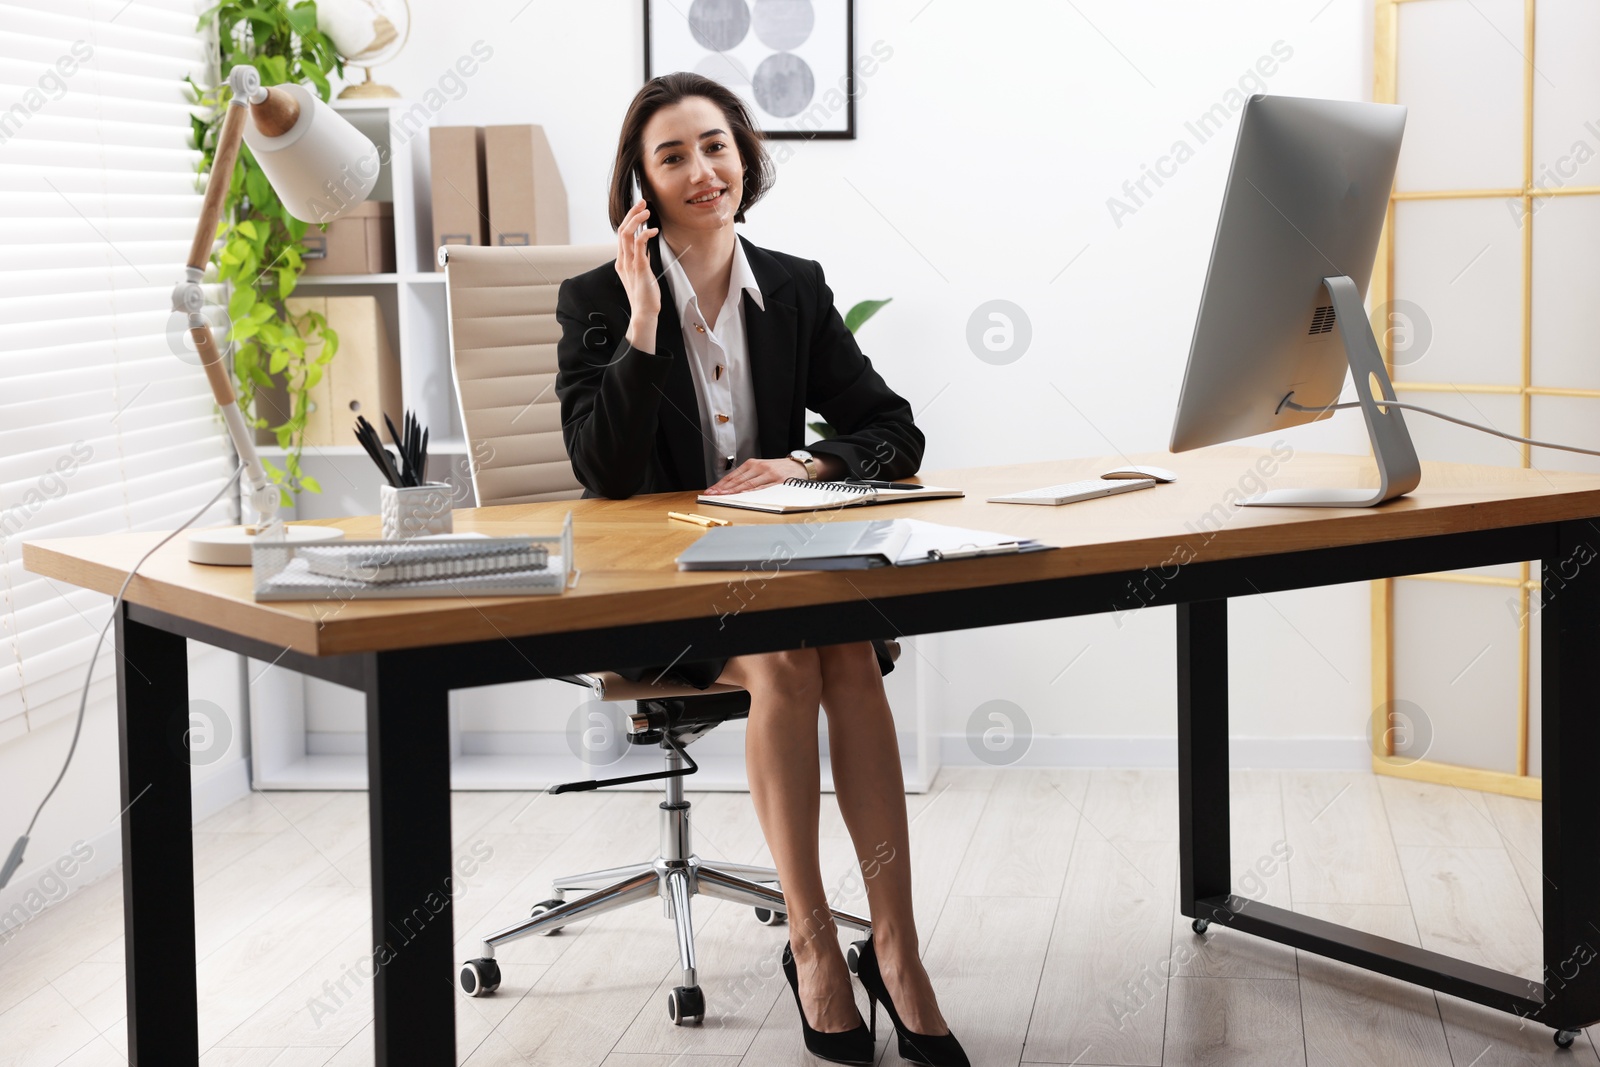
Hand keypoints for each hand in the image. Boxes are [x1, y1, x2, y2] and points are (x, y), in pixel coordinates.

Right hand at [614, 199, 660, 329]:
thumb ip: (641, 258)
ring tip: (647, 211)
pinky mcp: (638, 268)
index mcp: (622, 261)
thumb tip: (645, 246)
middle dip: (631, 213)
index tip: (639, 208)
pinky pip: (638, 246)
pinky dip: (645, 234)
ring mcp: (629, 264)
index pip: (622, 234)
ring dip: (636, 220)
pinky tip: (653, 230)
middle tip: (642, 202)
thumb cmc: (645, 294)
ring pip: (626, 234)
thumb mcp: (642, 272)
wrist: (644, 312)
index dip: (629, 218)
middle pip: (622, 230)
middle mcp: (622, 260)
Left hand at [703, 457, 807, 494]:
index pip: (733, 475)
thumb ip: (748, 476)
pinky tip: (742, 496)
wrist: (799, 466)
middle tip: (712, 495)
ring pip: (748, 484)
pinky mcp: (778, 481)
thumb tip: (730, 487)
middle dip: (723, 488)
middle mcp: (760, 467)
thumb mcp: (762, 468)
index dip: (721, 484)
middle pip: (738, 480)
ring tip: (722, 497)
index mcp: (754, 463)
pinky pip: (762, 488)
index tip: (711, 491)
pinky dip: (751, 492)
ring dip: (734, 492)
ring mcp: (769, 474)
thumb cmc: (779, 469)